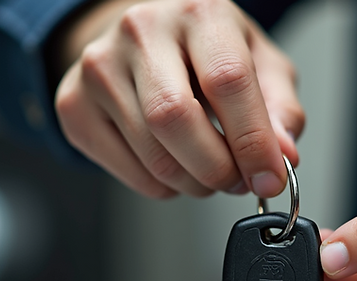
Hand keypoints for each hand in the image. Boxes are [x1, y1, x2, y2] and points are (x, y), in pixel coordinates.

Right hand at [53, 0, 302, 198]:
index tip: (270, 178)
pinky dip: (164, 186)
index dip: (253, 141)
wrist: (143, 38)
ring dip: (194, 183)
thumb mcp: (260, 64)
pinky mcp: (74, 105)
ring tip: (209, 172)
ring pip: (153, 155)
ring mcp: (99, 67)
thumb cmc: (206, 52)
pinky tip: (175, 165)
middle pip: (176, 119)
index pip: (227, 81)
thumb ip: (280, 110)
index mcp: (198, 12)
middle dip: (217, 168)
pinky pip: (130, 173)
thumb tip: (282, 157)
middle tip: (237, 179)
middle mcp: (141, 30)